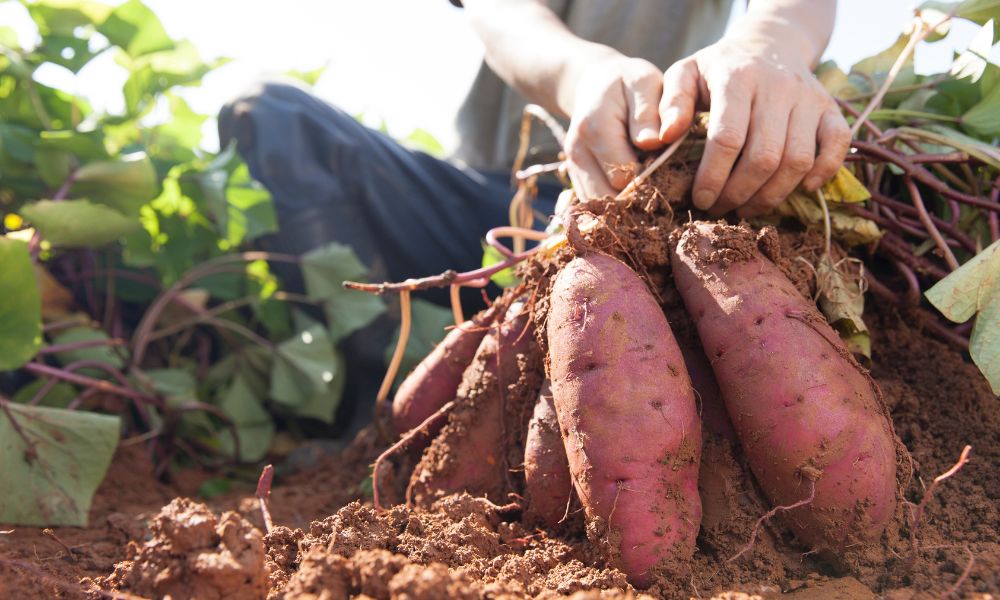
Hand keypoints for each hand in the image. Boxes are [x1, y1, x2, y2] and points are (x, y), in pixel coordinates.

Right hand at [562, 54, 668, 198]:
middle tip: (667, 188)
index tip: (672, 172)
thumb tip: (653, 142)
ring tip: (652, 194)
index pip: (624, 174)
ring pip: (601, 208)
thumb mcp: (643, 82)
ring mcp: (573, 169)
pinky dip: (617, 208)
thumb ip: (648, 112)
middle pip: (610, 198)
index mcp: (595, 128)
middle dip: (640, 199)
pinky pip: (596, 206)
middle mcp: (578, 153)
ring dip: (628, 208)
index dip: (652, 178)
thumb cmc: (628, 83)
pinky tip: (637, 195)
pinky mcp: (576, 180)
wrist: (596, 85)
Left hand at [659, 30, 850, 216]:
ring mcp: (809, 98)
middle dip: (739, 193)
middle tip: (720, 209)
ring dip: (772, 195)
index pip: (727, 138)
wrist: (769, 44)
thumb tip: (663, 137)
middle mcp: (778, 87)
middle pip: (764, 157)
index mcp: (737, 78)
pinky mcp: (830, 108)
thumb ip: (671, 103)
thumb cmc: (719, 69)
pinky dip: (824, 172)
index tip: (700, 199)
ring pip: (797, 160)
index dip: (713, 177)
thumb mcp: (685, 74)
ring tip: (747, 207)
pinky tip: (802, 189)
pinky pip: (838, 145)